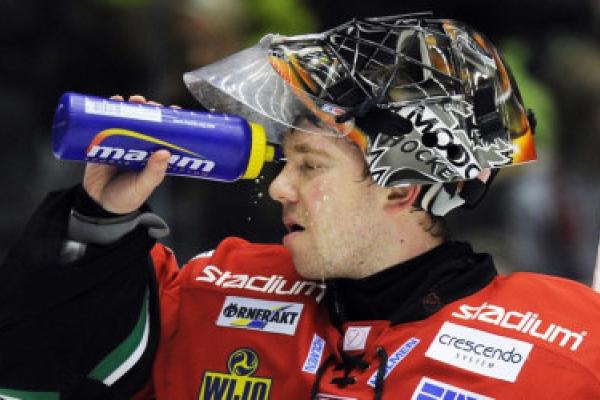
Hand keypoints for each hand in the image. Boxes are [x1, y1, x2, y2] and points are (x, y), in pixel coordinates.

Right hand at [83, 95, 170, 213]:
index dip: (170, 121)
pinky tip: (113, 101)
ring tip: (134, 101)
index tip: (174, 110)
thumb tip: (165, 153)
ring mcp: (121, 142)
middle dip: (150, 110)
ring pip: (128, 119)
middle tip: (151, 105)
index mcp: (153, 156)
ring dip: (131, 106)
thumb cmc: (125, 199)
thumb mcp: (142, 187)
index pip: (165, 134)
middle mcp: (139, 146)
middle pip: (146, 122)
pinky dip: (108, 111)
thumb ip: (153, 173)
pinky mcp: (102, 142)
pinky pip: (106, 123)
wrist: (97, 204)